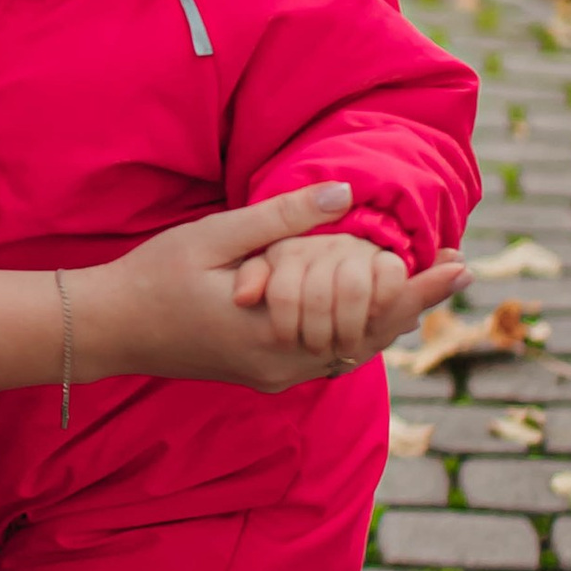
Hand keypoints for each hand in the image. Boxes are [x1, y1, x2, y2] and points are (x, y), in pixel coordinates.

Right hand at [32, 186, 462, 395]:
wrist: (107, 328)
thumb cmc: (154, 275)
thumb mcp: (217, 234)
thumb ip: (284, 219)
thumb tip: (347, 195)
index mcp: (277, 332)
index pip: (369, 314)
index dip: (421, 289)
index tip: (463, 263)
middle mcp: (285, 366)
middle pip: (372, 339)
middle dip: (415, 303)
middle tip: (458, 267)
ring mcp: (275, 375)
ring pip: (353, 351)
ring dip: (385, 318)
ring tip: (425, 285)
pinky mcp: (265, 373)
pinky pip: (328, 355)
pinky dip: (355, 330)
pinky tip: (369, 305)